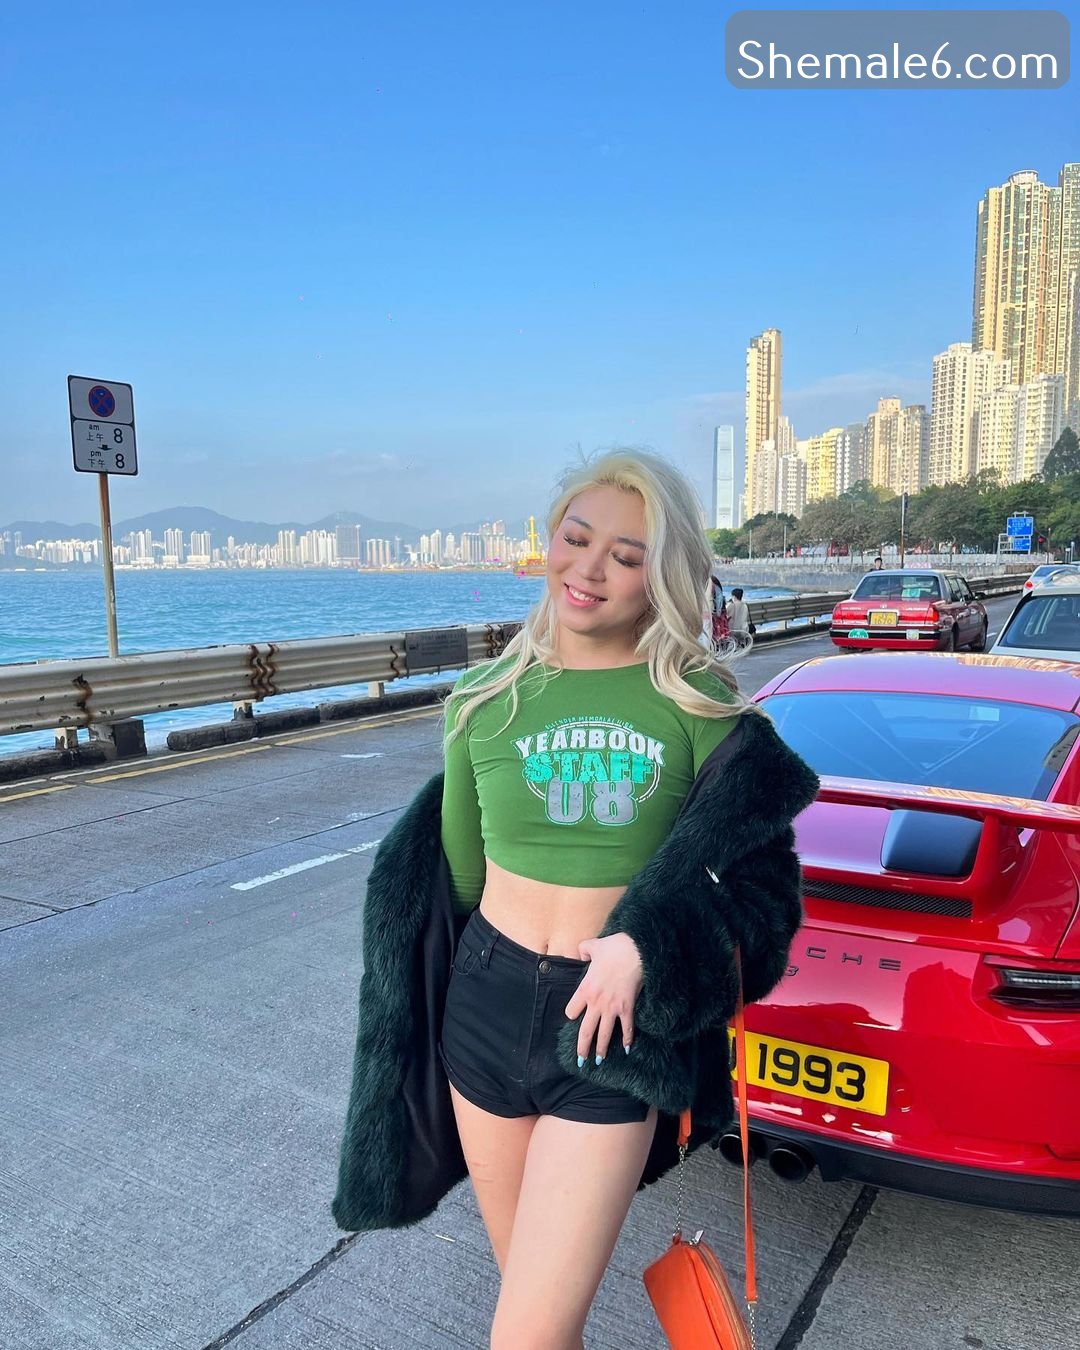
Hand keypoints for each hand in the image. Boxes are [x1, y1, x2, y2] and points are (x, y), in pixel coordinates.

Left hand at [564, 932, 643, 1064]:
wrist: (635, 951)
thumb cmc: (614, 948)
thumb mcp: (592, 945)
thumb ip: (583, 950)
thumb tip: (580, 953)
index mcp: (584, 989)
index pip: (571, 1011)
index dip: (572, 1014)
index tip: (574, 1016)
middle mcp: (596, 1003)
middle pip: (585, 1031)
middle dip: (582, 1047)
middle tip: (580, 1060)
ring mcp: (612, 1008)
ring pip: (604, 1034)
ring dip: (601, 1049)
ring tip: (599, 1061)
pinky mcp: (627, 1008)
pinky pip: (626, 1028)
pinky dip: (627, 1040)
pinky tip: (627, 1049)